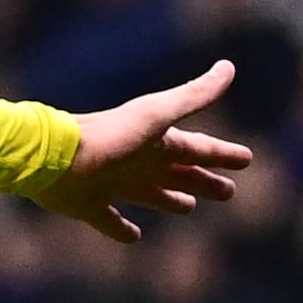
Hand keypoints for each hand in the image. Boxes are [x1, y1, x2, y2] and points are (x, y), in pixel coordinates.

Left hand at [28, 58, 253, 241]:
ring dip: (171, 200)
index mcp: (157, 142)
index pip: (200, 149)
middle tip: (228, 192)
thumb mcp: (156, 116)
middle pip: (180, 173)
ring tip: (189, 207)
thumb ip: (193, 96)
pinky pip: (112, 221)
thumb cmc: (110, 137)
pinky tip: (135, 235)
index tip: (247, 159)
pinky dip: (124, 229)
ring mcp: (114, 184)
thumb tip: (229, 67)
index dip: (223, 154)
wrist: (55, 157)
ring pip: (151, 194)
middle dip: (204, 180)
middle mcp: (138, 162)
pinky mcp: (90, 206)